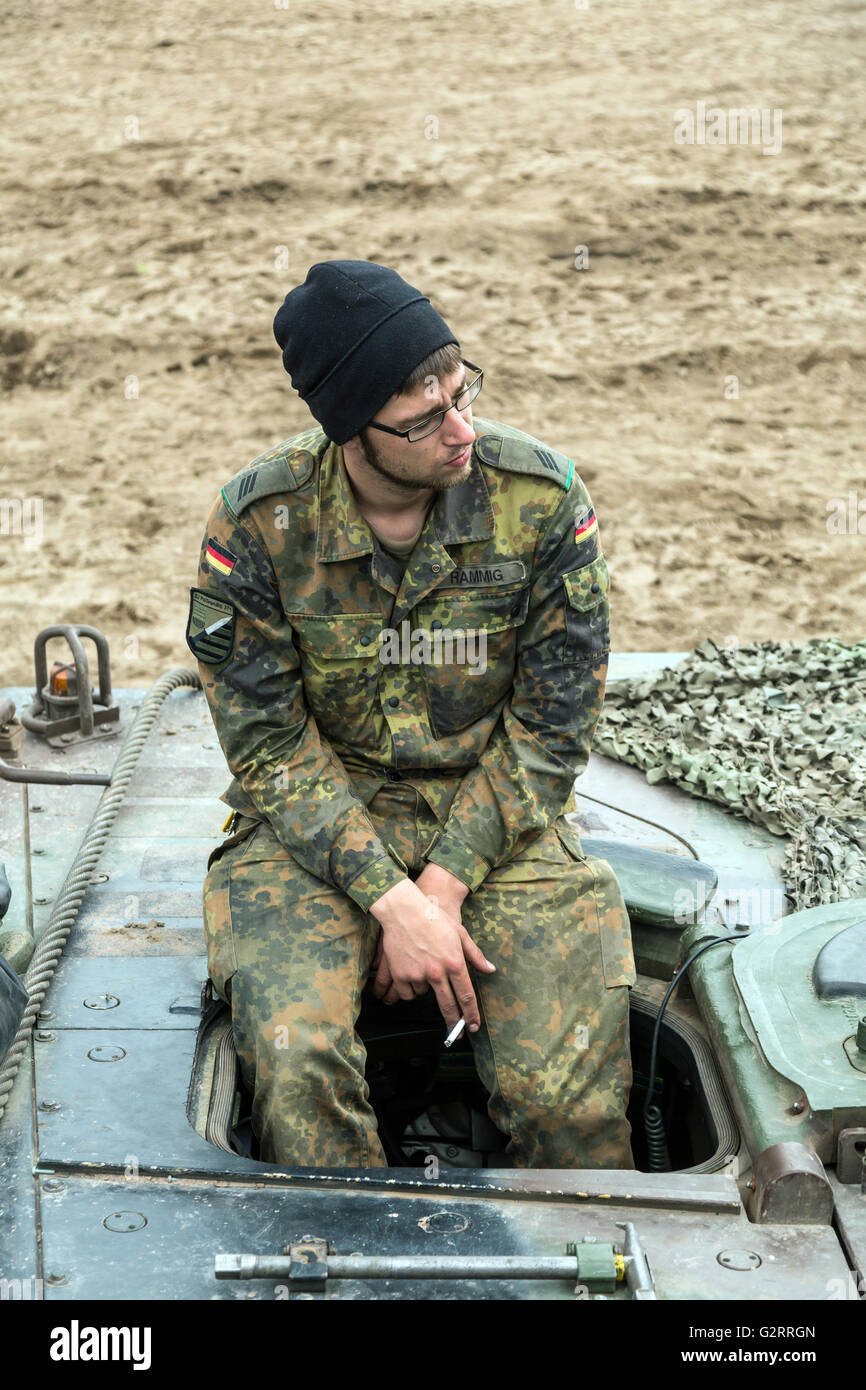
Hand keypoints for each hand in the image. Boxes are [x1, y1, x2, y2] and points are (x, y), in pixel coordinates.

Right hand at [369, 876, 494, 1031]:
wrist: (403, 910)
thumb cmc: (433, 918)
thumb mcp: (460, 933)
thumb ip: (475, 955)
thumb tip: (490, 969)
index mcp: (455, 962)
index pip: (466, 996)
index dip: (471, 1014)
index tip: (473, 1026)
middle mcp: (438, 971)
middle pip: (448, 1005)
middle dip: (454, 1023)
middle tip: (457, 1033)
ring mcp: (418, 974)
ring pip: (424, 996)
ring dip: (426, 990)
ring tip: (423, 970)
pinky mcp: (401, 974)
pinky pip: (407, 992)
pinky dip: (409, 987)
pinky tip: (411, 973)